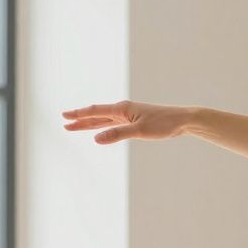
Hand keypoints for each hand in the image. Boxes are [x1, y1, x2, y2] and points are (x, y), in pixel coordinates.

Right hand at [62, 100, 196, 143]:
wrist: (182, 120)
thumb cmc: (164, 124)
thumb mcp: (140, 131)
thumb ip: (117, 134)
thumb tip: (96, 139)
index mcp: (122, 109)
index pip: (95, 111)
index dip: (79, 115)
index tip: (64, 116)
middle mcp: (123, 111)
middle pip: (97, 115)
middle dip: (80, 120)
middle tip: (64, 122)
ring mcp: (129, 116)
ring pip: (104, 120)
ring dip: (90, 124)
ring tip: (75, 127)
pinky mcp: (135, 122)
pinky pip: (114, 124)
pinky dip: (103, 127)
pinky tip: (99, 130)